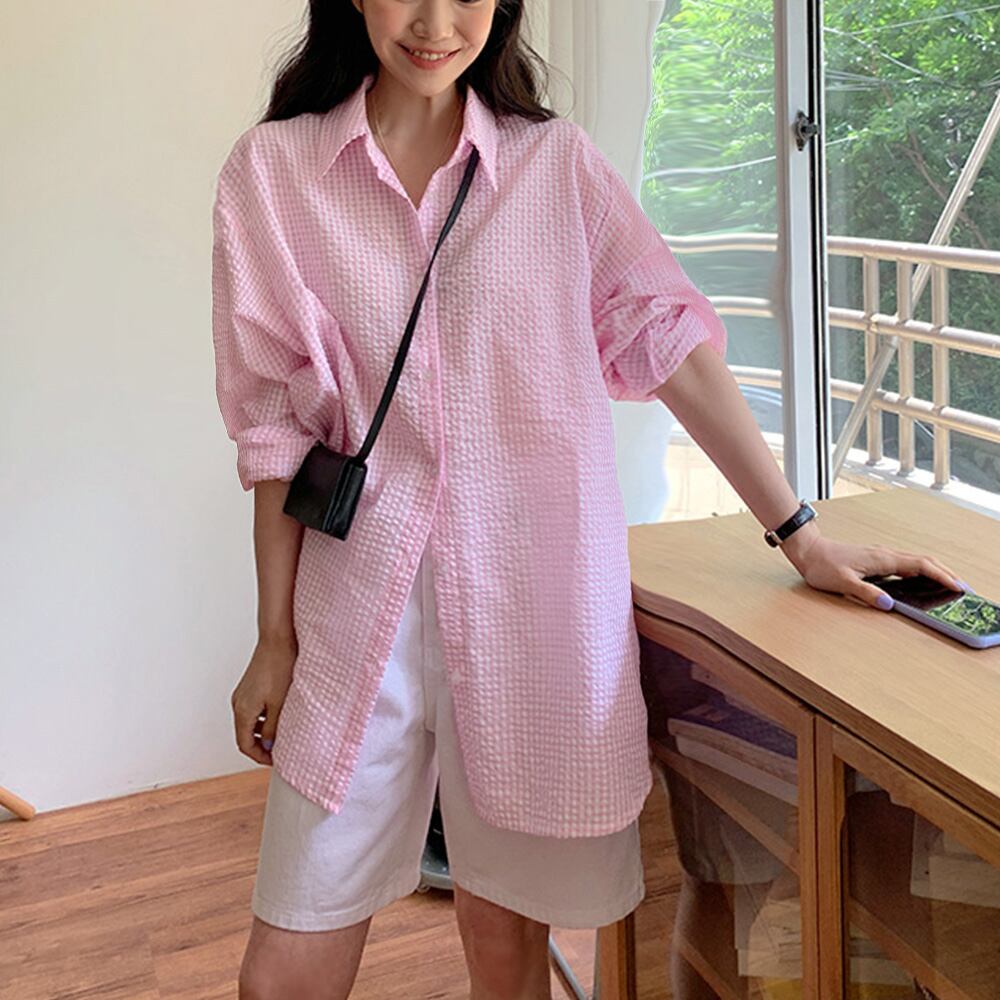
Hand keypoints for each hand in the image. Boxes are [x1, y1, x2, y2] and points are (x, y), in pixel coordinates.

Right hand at [230, 635, 296, 765]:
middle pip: (245, 735)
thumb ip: (272, 728)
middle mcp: (238, 703)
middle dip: (261, 746)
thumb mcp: (280, 704)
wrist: (277, 640)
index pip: (245, 745)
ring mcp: (242, 694)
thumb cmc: (280, 667)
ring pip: (249, 723)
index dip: (259, 756)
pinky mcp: (249, 687)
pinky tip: (279, 717)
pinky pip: (252, 710)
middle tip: (279, 752)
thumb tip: (269, 745)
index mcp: (243, 710)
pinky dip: (263, 719)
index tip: (275, 761)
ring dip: (262, 733)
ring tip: (281, 736)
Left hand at [782, 532, 965, 609]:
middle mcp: (885, 554)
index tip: (956, 585)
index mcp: (882, 559)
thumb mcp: (843, 583)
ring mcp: (881, 555)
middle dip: (945, 572)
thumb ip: (866, 593)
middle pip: (923, 560)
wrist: (809, 550)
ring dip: (934, 570)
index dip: (941, 575)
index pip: (920, 565)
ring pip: (915, 560)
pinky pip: (904, 563)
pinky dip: (920, 570)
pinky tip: (921, 580)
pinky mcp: (876, 558)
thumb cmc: (822, 565)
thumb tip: (889, 604)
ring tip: (948, 584)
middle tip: (961, 587)